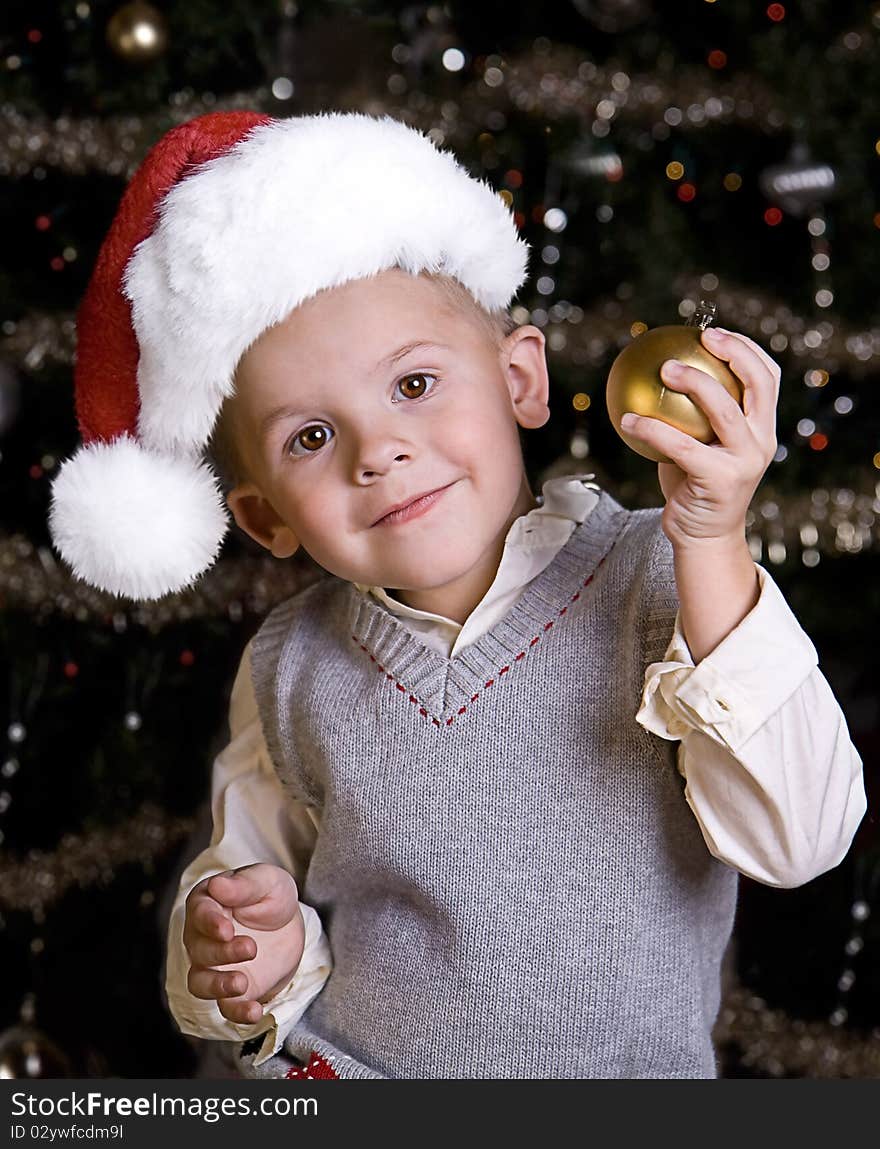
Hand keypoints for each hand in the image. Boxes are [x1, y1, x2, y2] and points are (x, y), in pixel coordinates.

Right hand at [183, 863, 305, 1024]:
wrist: (288, 925)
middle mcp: (201, 938)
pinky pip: (226, 1007)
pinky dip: (237, 1012)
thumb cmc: (271, 895)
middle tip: (251, 947)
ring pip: (200, 983)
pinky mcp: (230, 990)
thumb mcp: (267, 881)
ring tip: (242, 983)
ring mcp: (213, 967)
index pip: (199, 914)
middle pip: (200, 950)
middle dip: (222, 952)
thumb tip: (217, 886)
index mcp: (207, 904)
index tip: (226, 930)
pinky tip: (255, 1012)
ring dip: (218, 986)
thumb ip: (244, 884)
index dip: (210, 923)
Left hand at [620, 326, 779, 549]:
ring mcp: (744, 462)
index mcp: (762, 428)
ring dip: (694, 383)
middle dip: (733, 353)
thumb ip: (694, 414)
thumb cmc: (694, 484)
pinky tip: (627, 419)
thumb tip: (657, 370)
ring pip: (723, 410)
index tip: (713, 332)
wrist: (703, 536)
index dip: (747, 347)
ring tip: (664, 368)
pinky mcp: (720, 480)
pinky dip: (651, 429)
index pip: (768, 377)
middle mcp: (761, 441)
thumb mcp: (701, 444)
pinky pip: (681, 446)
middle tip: (698, 339)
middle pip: (758, 384)